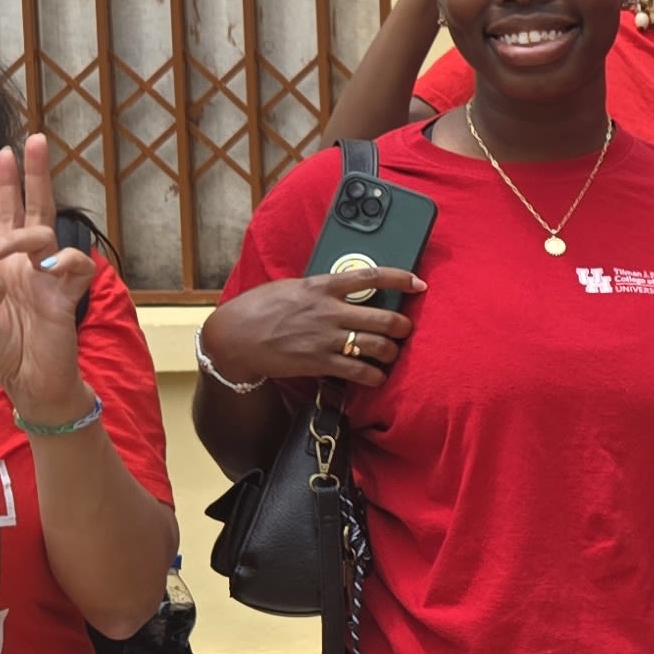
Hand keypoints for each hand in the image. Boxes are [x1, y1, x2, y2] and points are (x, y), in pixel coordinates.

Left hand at [0, 135, 102, 422]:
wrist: (31, 386)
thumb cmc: (4, 354)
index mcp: (8, 265)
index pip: (9, 216)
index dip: (8, 185)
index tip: (5, 152)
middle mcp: (31, 264)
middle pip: (38, 209)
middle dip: (35, 175)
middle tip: (35, 139)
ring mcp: (52, 278)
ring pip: (48, 234)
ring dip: (23, 236)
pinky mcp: (69, 296)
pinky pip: (77, 265)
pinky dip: (62, 261)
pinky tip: (44, 270)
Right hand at [200, 266, 426, 389]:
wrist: (235, 336)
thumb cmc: (260, 308)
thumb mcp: (292, 287)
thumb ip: (321, 289)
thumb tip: (345, 291)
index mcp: (322, 286)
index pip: (370, 276)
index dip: (400, 278)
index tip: (418, 283)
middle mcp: (329, 311)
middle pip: (384, 318)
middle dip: (403, 326)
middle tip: (405, 329)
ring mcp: (325, 338)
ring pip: (377, 346)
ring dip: (391, 352)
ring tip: (391, 354)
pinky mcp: (319, 363)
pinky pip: (359, 372)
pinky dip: (375, 376)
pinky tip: (377, 377)